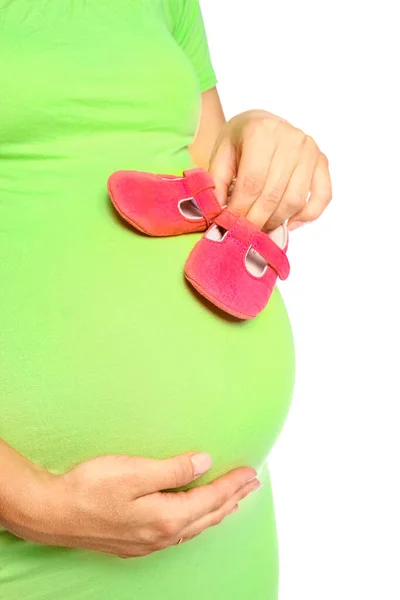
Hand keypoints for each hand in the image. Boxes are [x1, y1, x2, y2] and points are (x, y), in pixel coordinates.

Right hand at [7, 452, 258, 557]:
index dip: (233, 484)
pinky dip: (197, 520)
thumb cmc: (90, 488)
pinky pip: (179, 532)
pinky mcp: (136, 542)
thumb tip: (204, 464)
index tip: (252, 472)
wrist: (52, 513)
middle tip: (251, 484)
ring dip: (217, 511)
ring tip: (233, 500)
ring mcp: (148, 542)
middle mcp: (162, 535)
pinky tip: (195, 516)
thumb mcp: (134, 471)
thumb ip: (174, 470)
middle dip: (233, 499)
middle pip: (209, 516)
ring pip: (195, 527)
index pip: (211, 499)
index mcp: (166, 516)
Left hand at [209, 109, 331, 230]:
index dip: (241, 209)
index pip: (252, 182)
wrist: (262, 123)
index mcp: (261, 131)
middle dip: (257, 220)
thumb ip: (217, 182)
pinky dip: (307, 216)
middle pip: (274, 194)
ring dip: (277, 221)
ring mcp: (310, 150)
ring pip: (295, 200)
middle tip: (244, 234)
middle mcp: (291, 138)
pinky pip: (322, 196)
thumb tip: (218, 214)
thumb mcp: (221, 154)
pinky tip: (288, 224)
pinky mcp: (322, 161)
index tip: (230, 225)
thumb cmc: (240, 141)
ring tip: (261, 228)